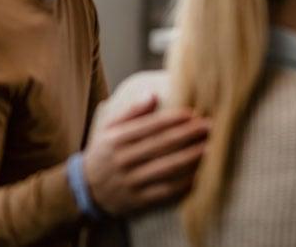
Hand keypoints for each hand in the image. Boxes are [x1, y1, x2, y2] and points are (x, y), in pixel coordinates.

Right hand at [83, 94, 210, 215]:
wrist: (84, 191)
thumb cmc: (103, 154)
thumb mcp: (108, 129)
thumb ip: (131, 112)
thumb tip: (153, 95)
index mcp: (117, 140)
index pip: (149, 126)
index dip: (173, 119)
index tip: (193, 113)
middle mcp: (123, 160)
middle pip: (162, 145)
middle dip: (189, 135)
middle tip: (211, 127)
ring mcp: (131, 182)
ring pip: (166, 168)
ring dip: (191, 157)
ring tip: (211, 147)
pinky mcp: (138, 200)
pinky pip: (165, 191)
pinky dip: (184, 183)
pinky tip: (200, 174)